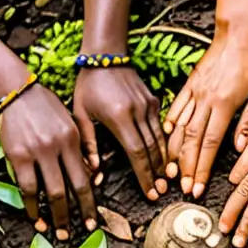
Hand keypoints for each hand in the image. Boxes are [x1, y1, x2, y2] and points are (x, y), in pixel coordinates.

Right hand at [0, 85, 96, 238]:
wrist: (17, 92)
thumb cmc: (47, 109)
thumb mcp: (71, 124)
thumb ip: (80, 150)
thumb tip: (93, 177)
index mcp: (74, 140)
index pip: (85, 178)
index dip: (89, 203)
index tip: (92, 221)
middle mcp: (58, 147)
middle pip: (71, 189)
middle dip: (75, 215)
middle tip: (77, 233)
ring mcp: (37, 152)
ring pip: (50, 192)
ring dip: (55, 216)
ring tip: (56, 231)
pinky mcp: (17, 155)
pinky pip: (27, 188)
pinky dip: (32, 206)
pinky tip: (36, 217)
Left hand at [74, 67, 166, 200]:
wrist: (105, 55)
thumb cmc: (88, 86)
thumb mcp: (81, 115)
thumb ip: (88, 144)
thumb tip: (94, 172)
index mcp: (119, 117)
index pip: (136, 153)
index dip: (144, 175)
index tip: (150, 192)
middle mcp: (138, 111)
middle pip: (152, 149)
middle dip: (157, 173)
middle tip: (161, 192)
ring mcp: (148, 105)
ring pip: (161, 139)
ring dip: (164, 160)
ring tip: (166, 179)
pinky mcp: (153, 100)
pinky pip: (161, 127)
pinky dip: (164, 144)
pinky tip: (165, 158)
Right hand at [166, 32, 247, 197]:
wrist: (238, 31)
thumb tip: (240, 149)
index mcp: (225, 104)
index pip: (209, 144)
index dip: (201, 168)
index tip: (197, 186)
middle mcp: (205, 100)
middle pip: (191, 141)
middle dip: (185, 167)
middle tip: (182, 187)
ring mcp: (194, 92)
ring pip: (179, 128)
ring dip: (174, 152)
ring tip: (170, 171)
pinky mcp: (189, 84)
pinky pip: (175, 108)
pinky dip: (168, 125)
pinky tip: (164, 140)